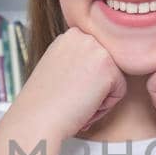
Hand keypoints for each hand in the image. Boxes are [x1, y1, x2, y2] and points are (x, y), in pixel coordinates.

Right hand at [8, 27, 126, 138]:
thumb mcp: (59, 68)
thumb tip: (97, 70)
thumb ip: (79, 61)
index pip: (97, 59)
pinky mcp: (108, 67)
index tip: (66, 90)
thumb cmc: (44, 103)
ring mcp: (96, 49)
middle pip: (109, 68)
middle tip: (71, 98)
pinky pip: (120, 92)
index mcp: (71, 35)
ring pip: (115, 80)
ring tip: (76, 102)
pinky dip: (104, 107)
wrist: (36, 119)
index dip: (85, 81)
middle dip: (94, 88)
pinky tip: (82, 105)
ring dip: (99, 98)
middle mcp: (84, 36)